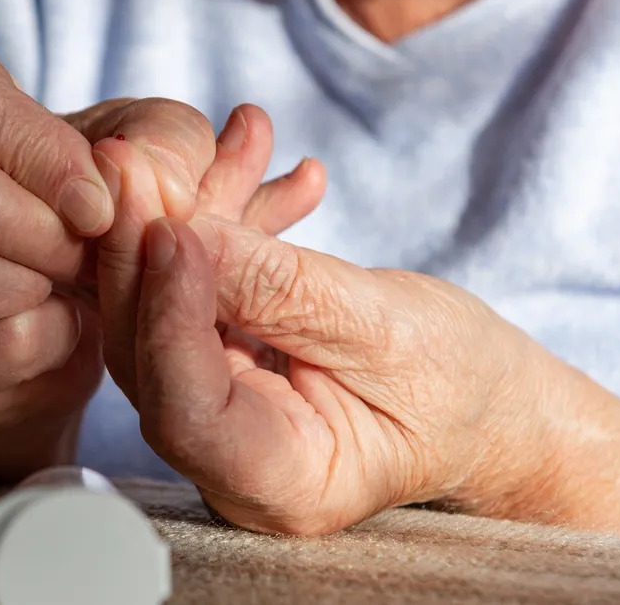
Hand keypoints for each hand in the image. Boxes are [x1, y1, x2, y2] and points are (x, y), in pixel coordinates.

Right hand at [0, 43, 310, 480]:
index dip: (35, 151)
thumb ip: (184, 145)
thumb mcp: (140, 156)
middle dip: (35, 228)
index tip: (101, 200)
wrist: (53, 310)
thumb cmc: (88, 209)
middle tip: (92, 252)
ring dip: (36, 286)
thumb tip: (255, 134)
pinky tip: (63, 328)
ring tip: (79, 286)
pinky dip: (35, 343)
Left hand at [100, 160, 619, 541]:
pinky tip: (250, 151)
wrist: (482, 399)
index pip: (187, 410)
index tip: (172, 229)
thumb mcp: (387, 330)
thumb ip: (284, 289)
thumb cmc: (460, 386)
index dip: (170, 317)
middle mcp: (225, 459)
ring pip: (161, 307)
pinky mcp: (214, 362)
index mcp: (280, 482)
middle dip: (145, 247)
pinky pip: (193, 286)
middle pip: (151, 354)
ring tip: (217, 137)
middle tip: (138, 157)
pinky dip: (217, 220)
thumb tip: (182, 233)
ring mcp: (213, 411)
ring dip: (185, 214)